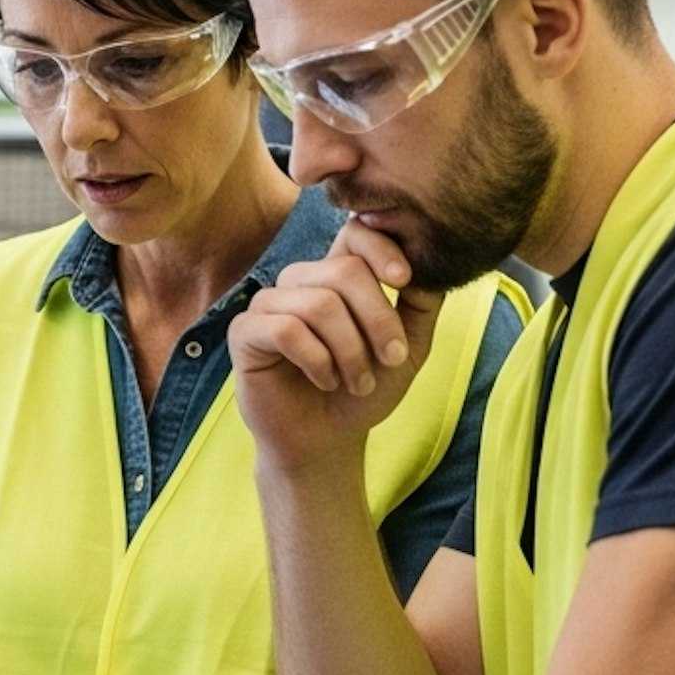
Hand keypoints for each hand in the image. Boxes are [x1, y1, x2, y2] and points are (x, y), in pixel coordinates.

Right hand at [228, 219, 444, 475]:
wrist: (328, 441)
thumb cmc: (365, 390)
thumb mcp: (408, 347)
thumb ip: (420, 304)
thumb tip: (429, 265)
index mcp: (336, 276)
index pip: (354, 233)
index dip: (381, 248)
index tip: (404, 281)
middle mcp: (300, 281)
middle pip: (345, 271)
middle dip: (378, 319)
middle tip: (392, 359)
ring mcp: (269, 303)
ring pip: (320, 303)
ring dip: (350, 351)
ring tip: (357, 382)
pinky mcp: (245, 331)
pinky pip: (287, 330)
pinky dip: (317, 361)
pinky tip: (324, 380)